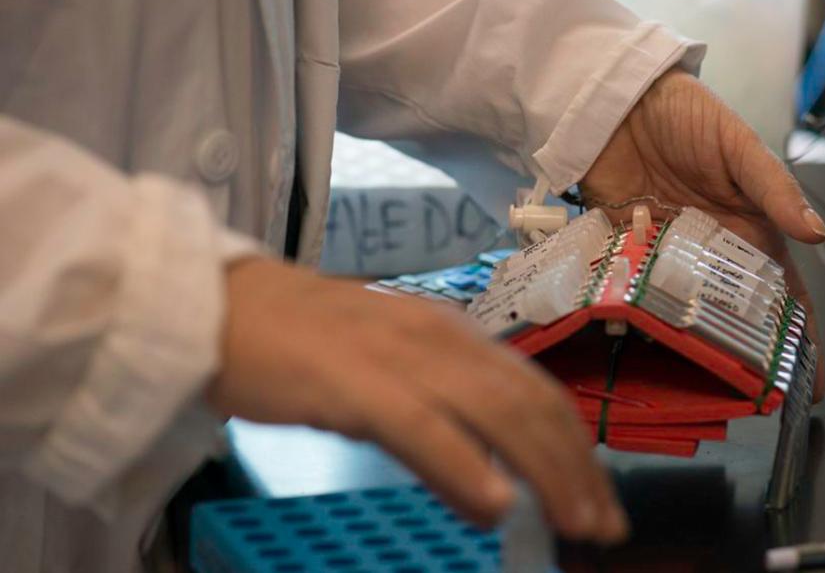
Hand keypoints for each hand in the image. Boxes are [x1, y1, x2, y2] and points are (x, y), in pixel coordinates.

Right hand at [208, 258, 626, 542]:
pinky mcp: (354, 382)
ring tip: (574, 522)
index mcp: (450, 334)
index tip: (600, 496)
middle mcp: (440, 338)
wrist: (213, 305)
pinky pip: (424, 427)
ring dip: (545, 472)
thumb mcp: (385, 378)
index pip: (535, 391)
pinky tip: (497, 503)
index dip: (576, 446)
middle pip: (531, 405)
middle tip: (604, 526)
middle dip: (577, 469)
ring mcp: (400, 356)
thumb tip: (495, 492)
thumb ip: (443, 428)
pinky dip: (466, 467)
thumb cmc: (295, 345)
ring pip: (497, 414)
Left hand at [580, 70, 824, 400]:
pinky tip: (643, 351)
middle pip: (733, 317)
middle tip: (756, 403)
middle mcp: (711, 253)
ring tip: (703, 391)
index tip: (811, 384)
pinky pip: (633, 292)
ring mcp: (667, 256)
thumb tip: (815, 234)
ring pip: (684, 313)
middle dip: (747, 359)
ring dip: (691, 348)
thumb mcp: (739, 146)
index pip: (782, 295)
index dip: (799, 338)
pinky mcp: (625, 252)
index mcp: (750, 231)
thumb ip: (774, 189)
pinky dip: (637, 318)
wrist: (620, 96)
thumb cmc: (688, 113)